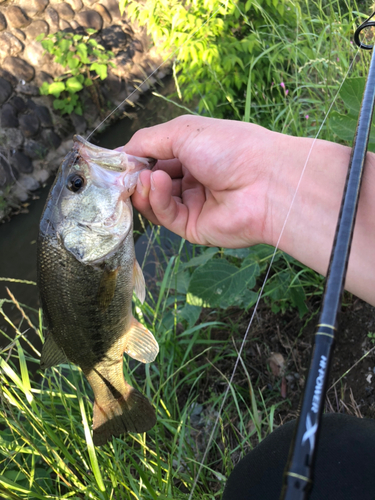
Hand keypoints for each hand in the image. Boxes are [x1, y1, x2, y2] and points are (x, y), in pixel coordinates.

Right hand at [123, 115, 277, 247]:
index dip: (135, 159)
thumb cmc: (229, 147)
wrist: (266, 181)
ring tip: (147, 178)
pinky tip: (159, 185)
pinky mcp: (194, 228)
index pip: (155, 158)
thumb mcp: (183, 131)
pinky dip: (158, 200)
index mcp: (194, 153)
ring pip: (155, 202)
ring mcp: (194, 205)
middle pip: (152, 182)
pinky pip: (167, 216)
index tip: (115, 160)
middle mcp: (193, 179)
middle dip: (136, 177)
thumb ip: (148, 140)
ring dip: (145, 189)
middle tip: (123, 174)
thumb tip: (121, 152)